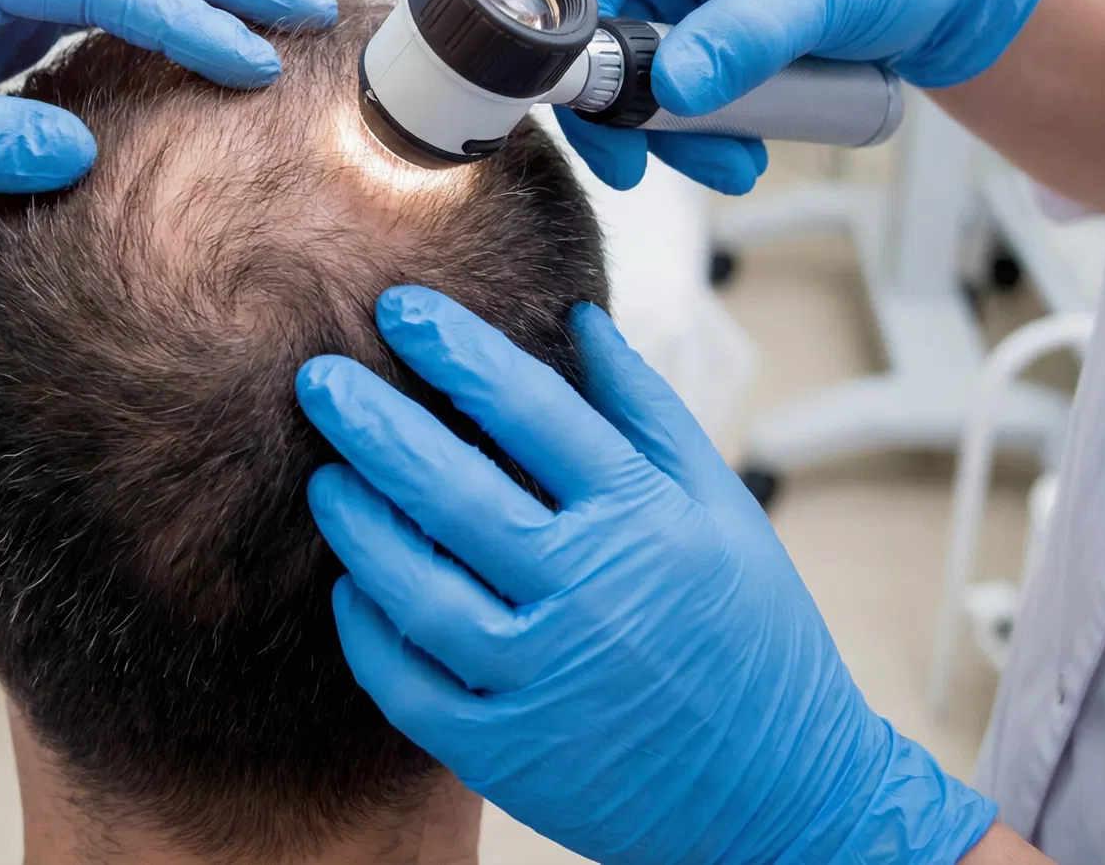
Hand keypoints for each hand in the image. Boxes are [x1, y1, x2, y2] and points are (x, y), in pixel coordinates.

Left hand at [296, 286, 996, 864]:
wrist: (788, 796)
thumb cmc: (753, 632)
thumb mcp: (722, 506)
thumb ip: (646, 409)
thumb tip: (581, 319)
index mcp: (644, 519)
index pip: (531, 412)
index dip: (456, 352)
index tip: (399, 308)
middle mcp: (592, 593)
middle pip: (454, 492)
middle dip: (374, 424)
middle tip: (316, 378)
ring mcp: (546, 678)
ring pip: (418, 590)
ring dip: (358, 526)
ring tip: (326, 478)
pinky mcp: (511, 754)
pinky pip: (412, 686)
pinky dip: (370, 633)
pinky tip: (353, 587)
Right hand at [511, 0, 1052, 194]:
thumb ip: (742, 35)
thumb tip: (670, 90)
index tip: (529, 47)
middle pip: (577, 2)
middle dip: (604, 85)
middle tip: (625, 152)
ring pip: (614, 60)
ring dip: (651, 125)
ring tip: (719, 166)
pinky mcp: (688, 29)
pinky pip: (657, 87)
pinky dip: (683, 131)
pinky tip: (733, 157)